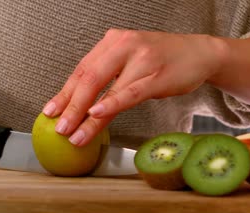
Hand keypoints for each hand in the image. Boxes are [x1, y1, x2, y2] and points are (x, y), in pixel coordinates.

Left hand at [42, 29, 227, 146]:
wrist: (199, 53)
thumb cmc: (161, 60)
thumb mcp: (130, 60)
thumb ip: (107, 74)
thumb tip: (81, 103)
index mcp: (112, 41)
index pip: (81, 70)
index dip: (63, 93)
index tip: (50, 112)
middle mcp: (123, 45)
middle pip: (88, 78)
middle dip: (70, 106)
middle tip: (58, 128)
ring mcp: (141, 59)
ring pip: (106, 88)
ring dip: (87, 115)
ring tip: (74, 134)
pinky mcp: (157, 74)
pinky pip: (130, 92)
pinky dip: (112, 104)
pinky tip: (98, 114)